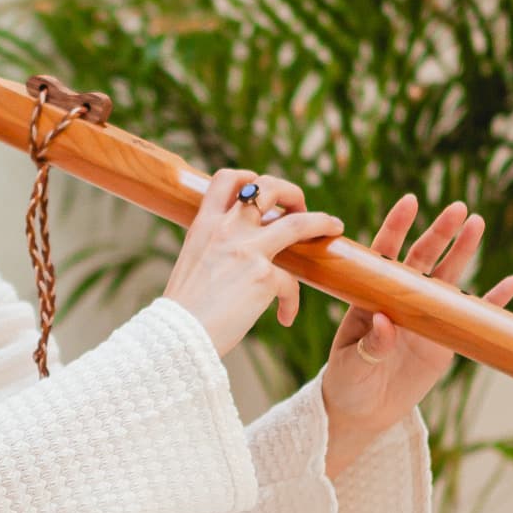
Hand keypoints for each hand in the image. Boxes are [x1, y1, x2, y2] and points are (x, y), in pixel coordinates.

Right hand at [162, 167, 344, 357]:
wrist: (178, 336)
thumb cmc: (184, 310)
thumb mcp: (192, 263)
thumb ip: (214, 249)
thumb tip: (237, 255)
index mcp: (205, 225)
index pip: (226, 178)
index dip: (249, 177)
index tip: (262, 190)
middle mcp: (226, 230)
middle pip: (267, 188)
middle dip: (290, 192)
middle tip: (299, 209)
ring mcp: (247, 250)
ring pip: (297, 223)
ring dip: (320, 221)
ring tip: (334, 226)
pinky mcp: (263, 276)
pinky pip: (291, 283)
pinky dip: (291, 302)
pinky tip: (284, 317)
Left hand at [319, 195, 512, 473]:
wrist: (364, 410)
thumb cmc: (348, 381)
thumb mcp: (351, 365)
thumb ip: (369, 345)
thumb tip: (386, 322)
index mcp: (371, 295)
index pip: (383, 253)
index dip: (397, 227)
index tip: (410, 202)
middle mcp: (400, 297)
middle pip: (422, 257)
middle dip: (439, 232)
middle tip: (458, 209)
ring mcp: (425, 314)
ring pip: (448, 277)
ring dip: (463, 251)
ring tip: (477, 224)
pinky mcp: (445, 338)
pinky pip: (472, 315)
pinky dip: (491, 301)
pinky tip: (510, 283)